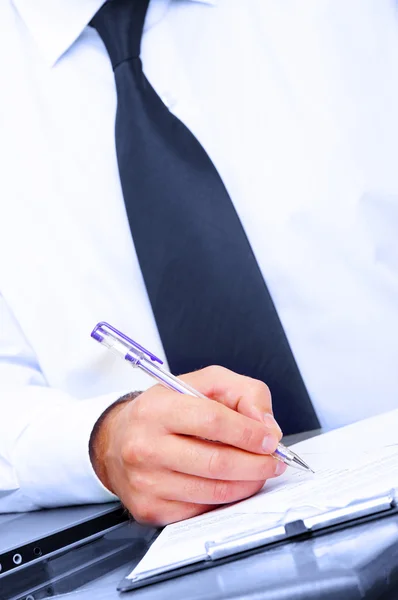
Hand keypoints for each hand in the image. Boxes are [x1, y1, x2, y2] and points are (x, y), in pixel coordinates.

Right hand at [90, 366, 284, 525]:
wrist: (117, 440)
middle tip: (274, 460)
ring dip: (248, 483)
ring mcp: (146, 482)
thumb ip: (241, 392)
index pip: (212, 420)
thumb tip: (266, 426)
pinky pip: (202, 509)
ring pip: (214, 491)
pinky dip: (226, 499)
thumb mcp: (201, 383)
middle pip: (217, 462)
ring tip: (260, 472)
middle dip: (257, 464)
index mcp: (156, 409)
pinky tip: (231, 484)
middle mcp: (145, 446)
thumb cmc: (163, 410)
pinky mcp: (150, 509)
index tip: (270, 438)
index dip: (249, 432)